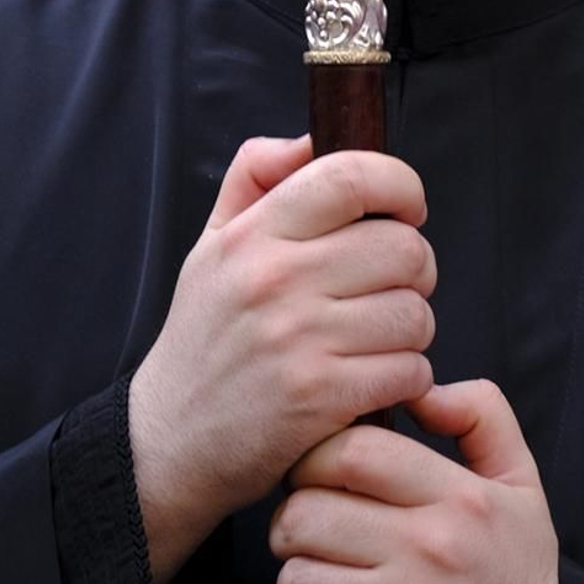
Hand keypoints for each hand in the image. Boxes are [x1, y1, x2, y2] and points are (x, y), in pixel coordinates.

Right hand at [128, 135, 434, 583]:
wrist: (168, 444)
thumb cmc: (203, 340)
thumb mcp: (210, 245)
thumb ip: (254, 178)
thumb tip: (309, 139)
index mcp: (254, 234)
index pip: (351, 176)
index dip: (400, 183)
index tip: (406, 207)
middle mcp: (276, 280)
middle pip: (403, 246)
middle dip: (415, 268)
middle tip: (392, 287)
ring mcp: (300, 341)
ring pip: (415, 312)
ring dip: (412, 329)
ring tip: (378, 339)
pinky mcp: (320, 399)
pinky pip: (409, 370)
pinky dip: (406, 377)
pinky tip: (374, 380)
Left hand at [271, 378, 558, 583]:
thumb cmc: (524, 582)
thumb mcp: (523, 485)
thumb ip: (482, 415)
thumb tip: (421, 389)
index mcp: (459, 497)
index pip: (352, 451)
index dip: (316, 458)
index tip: (317, 478)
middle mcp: (431, 548)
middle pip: (308, 513)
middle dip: (293, 523)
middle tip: (309, 535)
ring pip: (296, 579)